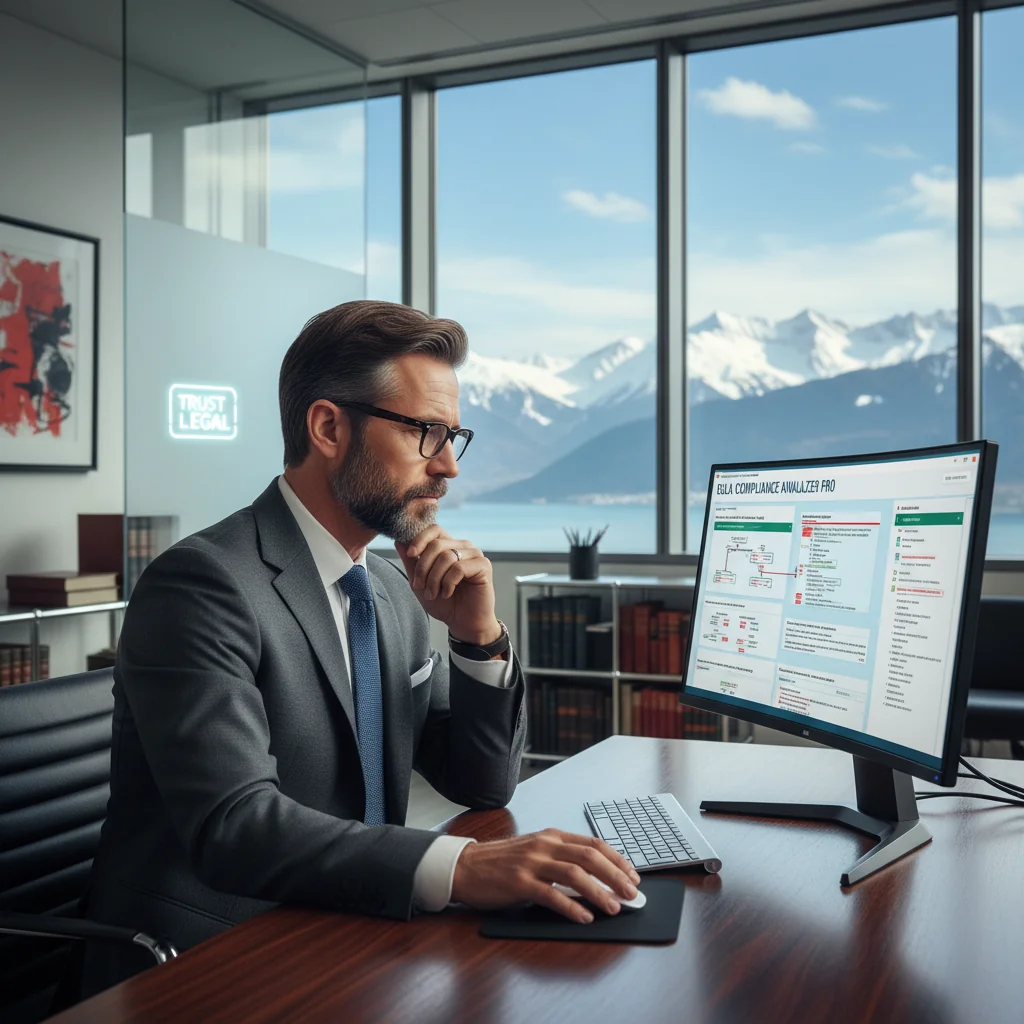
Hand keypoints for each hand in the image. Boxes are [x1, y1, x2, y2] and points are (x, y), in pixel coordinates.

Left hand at [395, 526, 499, 643]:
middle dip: (423, 568)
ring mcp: (474, 555)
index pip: (434, 529)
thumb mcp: (420, 583)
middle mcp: (462, 547)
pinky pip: (459, 568)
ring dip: (435, 579)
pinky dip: (449, 583)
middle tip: (421, 586)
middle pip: (436, 544)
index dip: (420, 539)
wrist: (462, 623)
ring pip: (447, 556)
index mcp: (448, 546)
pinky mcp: (484, 566)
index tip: (411, 554)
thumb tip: (398, 541)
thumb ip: (411, 562)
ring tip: (435, 593)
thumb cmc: (443, 603)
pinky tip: (448, 592)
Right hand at [450, 828, 640, 922]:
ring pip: (574, 874)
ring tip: (614, 908)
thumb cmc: (502, 862)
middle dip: (615, 876)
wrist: (465, 866)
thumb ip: (560, 858)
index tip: (633, 876)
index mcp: (551, 836)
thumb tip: (595, 877)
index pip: (593, 844)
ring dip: (598, 892)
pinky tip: (584, 918)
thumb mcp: (534, 851)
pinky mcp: (519, 883)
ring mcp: (531, 863)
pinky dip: (571, 907)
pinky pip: (551, 894)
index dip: (617, 860)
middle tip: (632, 894)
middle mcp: (544, 845)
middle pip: (589, 856)